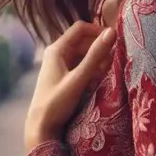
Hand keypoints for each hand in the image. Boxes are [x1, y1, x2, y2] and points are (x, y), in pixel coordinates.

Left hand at [24, 21, 116, 151]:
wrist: (40, 127)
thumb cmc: (57, 102)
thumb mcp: (79, 79)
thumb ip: (95, 55)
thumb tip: (112, 32)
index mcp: (57, 49)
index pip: (81, 28)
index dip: (98, 31)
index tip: (114, 41)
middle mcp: (57, 53)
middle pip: (83, 41)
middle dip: (100, 48)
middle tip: (115, 60)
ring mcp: (60, 65)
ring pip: (84, 54)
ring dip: (97, 60)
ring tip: (108, 72)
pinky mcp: (64, 77)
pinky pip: (81, 66)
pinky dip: (92, 69)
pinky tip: (99, 80)